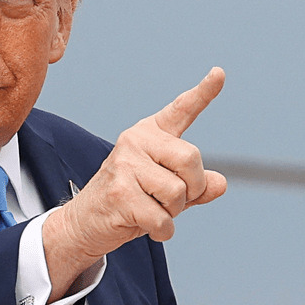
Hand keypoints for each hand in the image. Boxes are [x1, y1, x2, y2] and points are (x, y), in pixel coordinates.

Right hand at [42, 68, 226, 298]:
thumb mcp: (166, 192)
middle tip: (171, 201)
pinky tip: (145, 226)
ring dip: (173, 213)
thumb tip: (220, 184)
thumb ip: (196, 185)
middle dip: (192, 189)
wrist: (84, 222)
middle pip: (191, 159)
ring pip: (178, 193)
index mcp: (149, 134)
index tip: (219, 73)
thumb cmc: (129, 202)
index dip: (204, 93)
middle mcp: (135, 141)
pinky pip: (162, 218)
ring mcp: (124, 165)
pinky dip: (162, 231)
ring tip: (150, 211)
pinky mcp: (119, 193)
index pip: (181, 110)